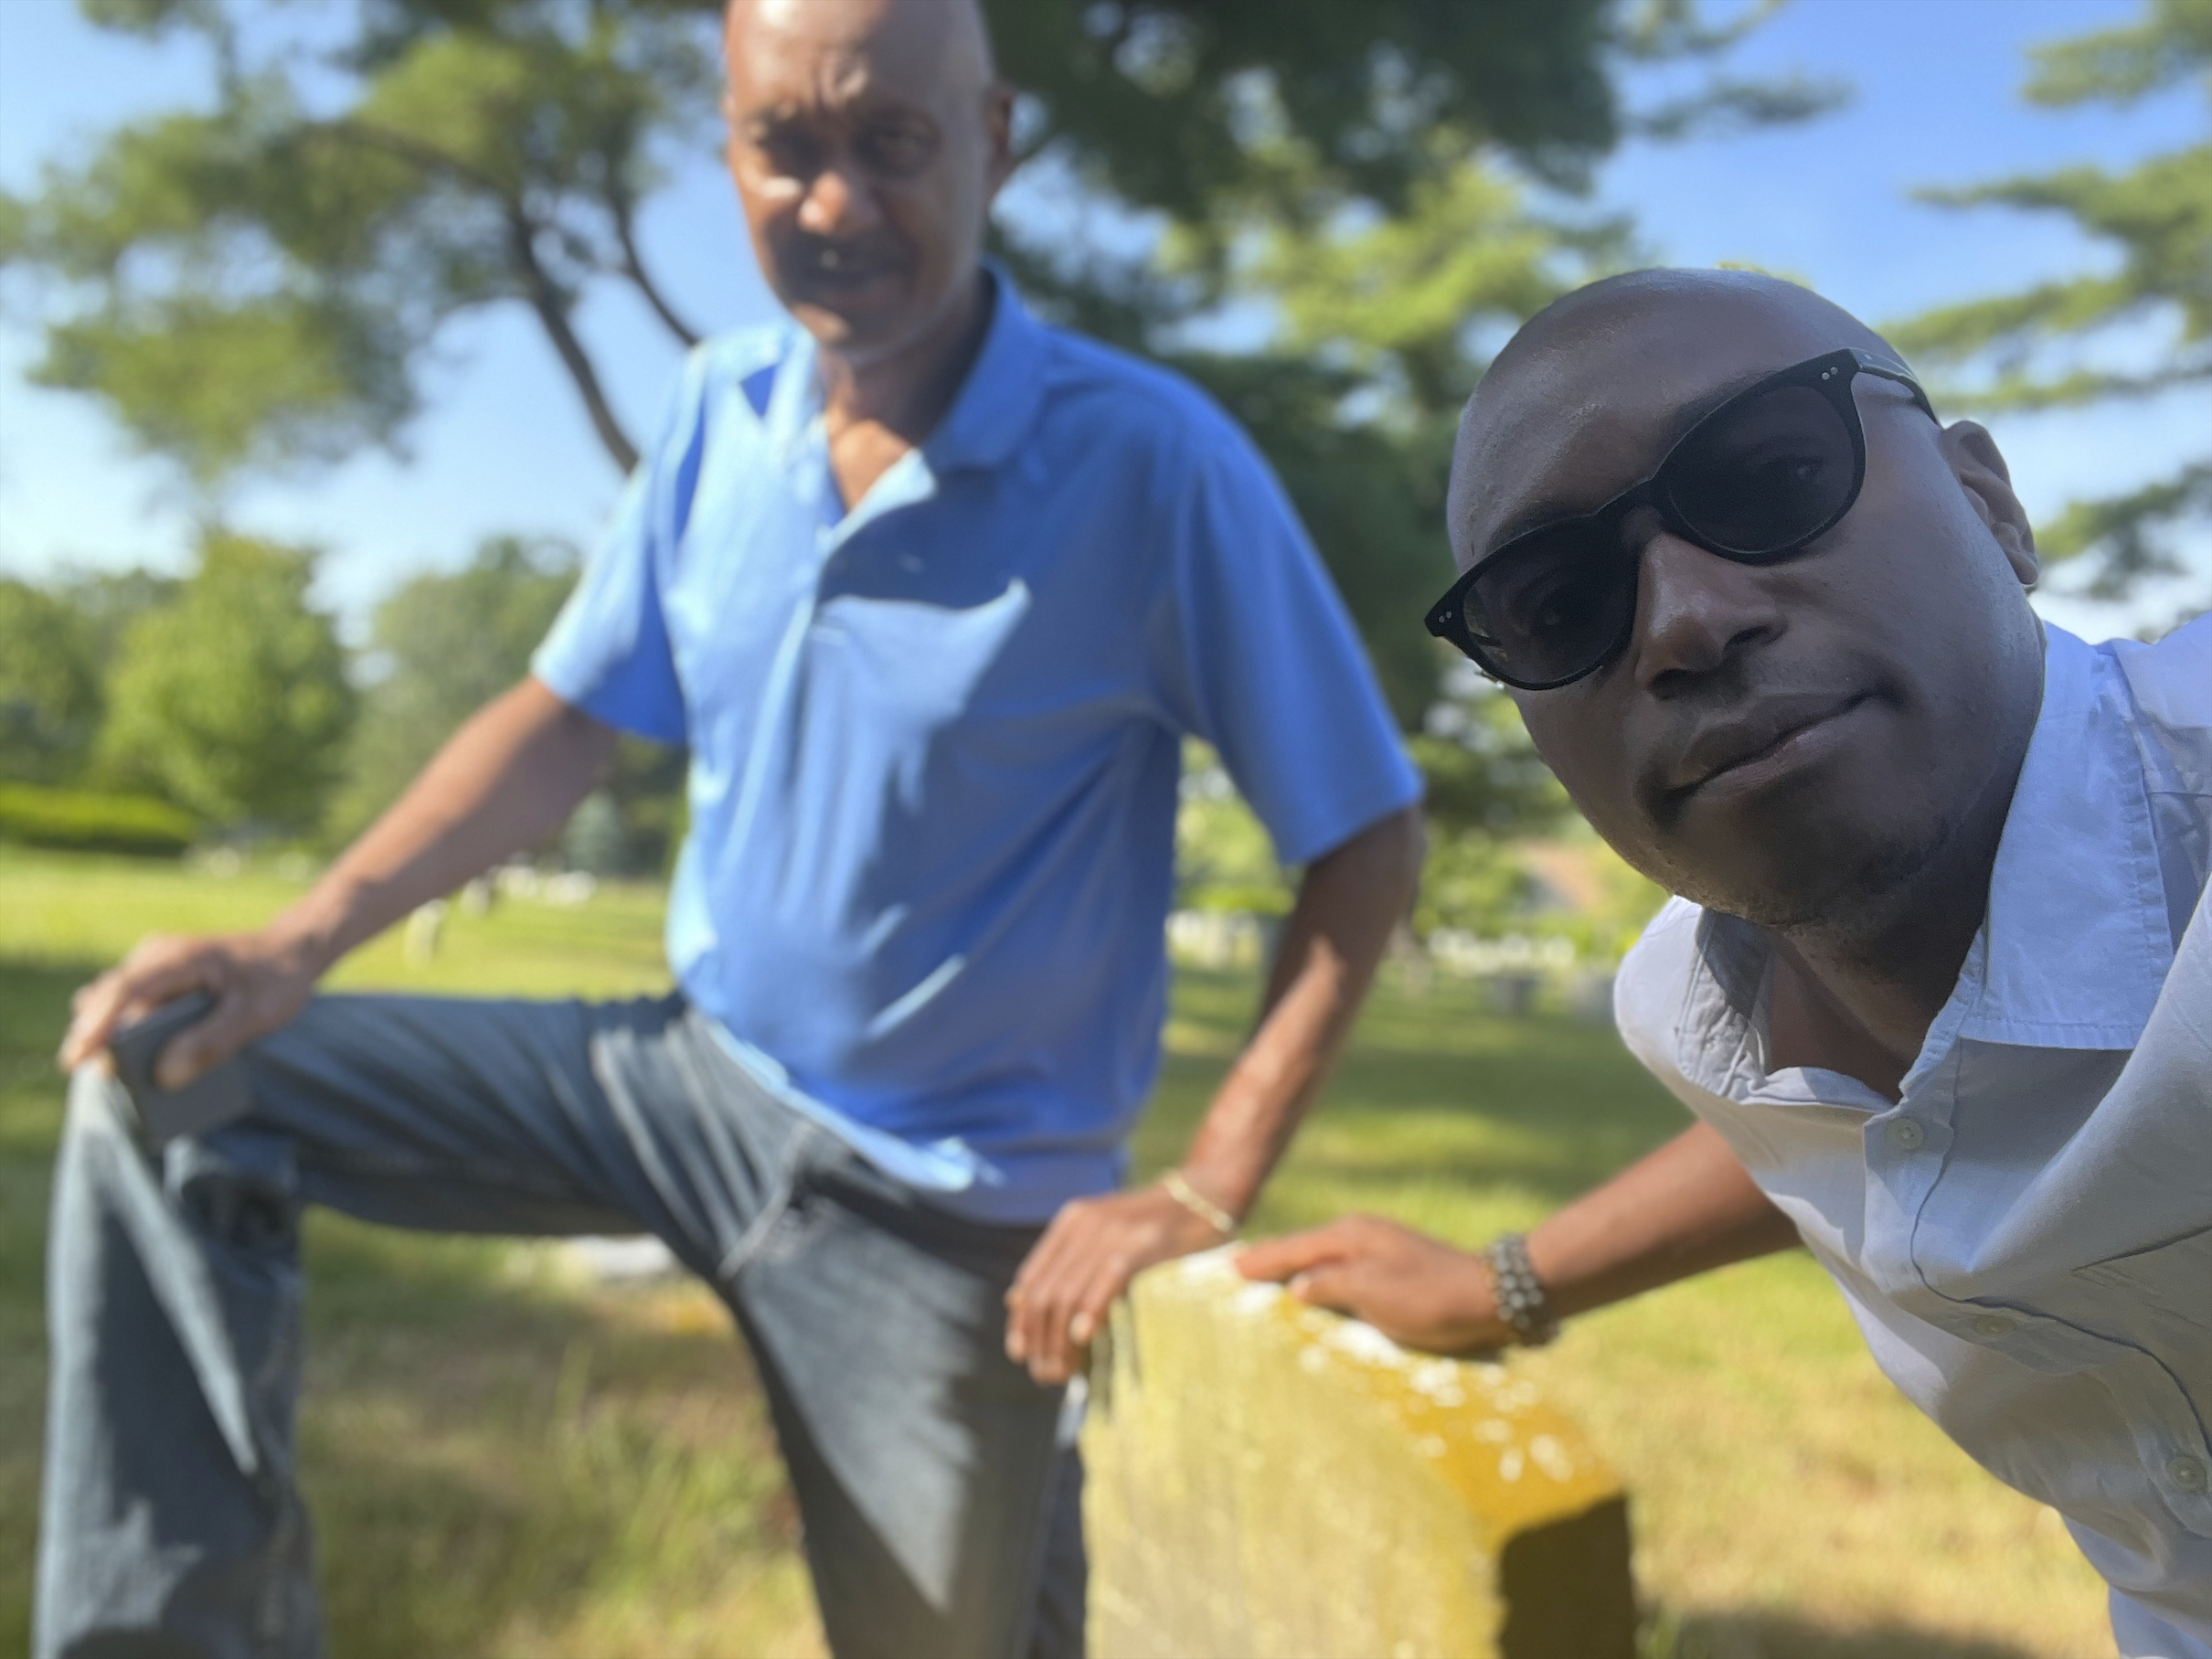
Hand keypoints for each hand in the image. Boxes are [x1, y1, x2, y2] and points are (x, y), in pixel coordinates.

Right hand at [59, 927, 324, 1087]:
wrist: (291, 951)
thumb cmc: (275, 979)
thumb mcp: (255, 1013)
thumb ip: (212, 1043)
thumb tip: (164, 1076)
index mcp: (176, 959)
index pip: (123, 991)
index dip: (96, 1027)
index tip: (77, 1059)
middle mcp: (154, 958)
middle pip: (109, 1002)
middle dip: (99, 1040)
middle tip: (103, 1078)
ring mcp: (153, 969)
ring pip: (117, 1008)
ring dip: (115, 1040)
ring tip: (123, 1076)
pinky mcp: (158, 983)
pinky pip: (134, 1011)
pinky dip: (133, 1036)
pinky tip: (145, 1067)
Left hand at [1005, 1184, 1228, 1385]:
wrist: (1206, 1192)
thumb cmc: (1157, 1225)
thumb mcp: (1104, 1233)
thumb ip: (1067, 1261)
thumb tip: (1015, 1302)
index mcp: (1072, 1222)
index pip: (1032, 1279)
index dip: (1022, 1321)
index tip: (1020, 1354)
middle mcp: (1085, 1224)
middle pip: (1047, 1292)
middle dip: (1040, 1339)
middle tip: (1044, 1375)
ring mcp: (1114, 1231)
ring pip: (1069, 1293)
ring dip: (1060, 1339)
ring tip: (1061, 1371)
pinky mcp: (1142, 1242)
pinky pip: (1107, 1280)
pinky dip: (1091, 1311)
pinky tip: (1083, 1338)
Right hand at [1236, 1215, 1510, 1353]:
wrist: (1493, 1297)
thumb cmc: (1430, 1297)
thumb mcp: (1373, 1293)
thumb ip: (1329, 1286)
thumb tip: (1297, 1287)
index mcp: (1350, 1236)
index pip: (1292, 1249)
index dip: (1260, 1260)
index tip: (1227, 1267)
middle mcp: (1361, 1235)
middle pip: (1304, 1248)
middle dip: (1272, 1259)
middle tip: (1238, 1269)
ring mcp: (1379, 1248)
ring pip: (1323, 1258)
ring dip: (1295, 1268)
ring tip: (1268, 1278)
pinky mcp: (1394, 1266)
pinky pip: (1341, 1269)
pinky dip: (1320, 1277)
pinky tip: (1318, 1289)